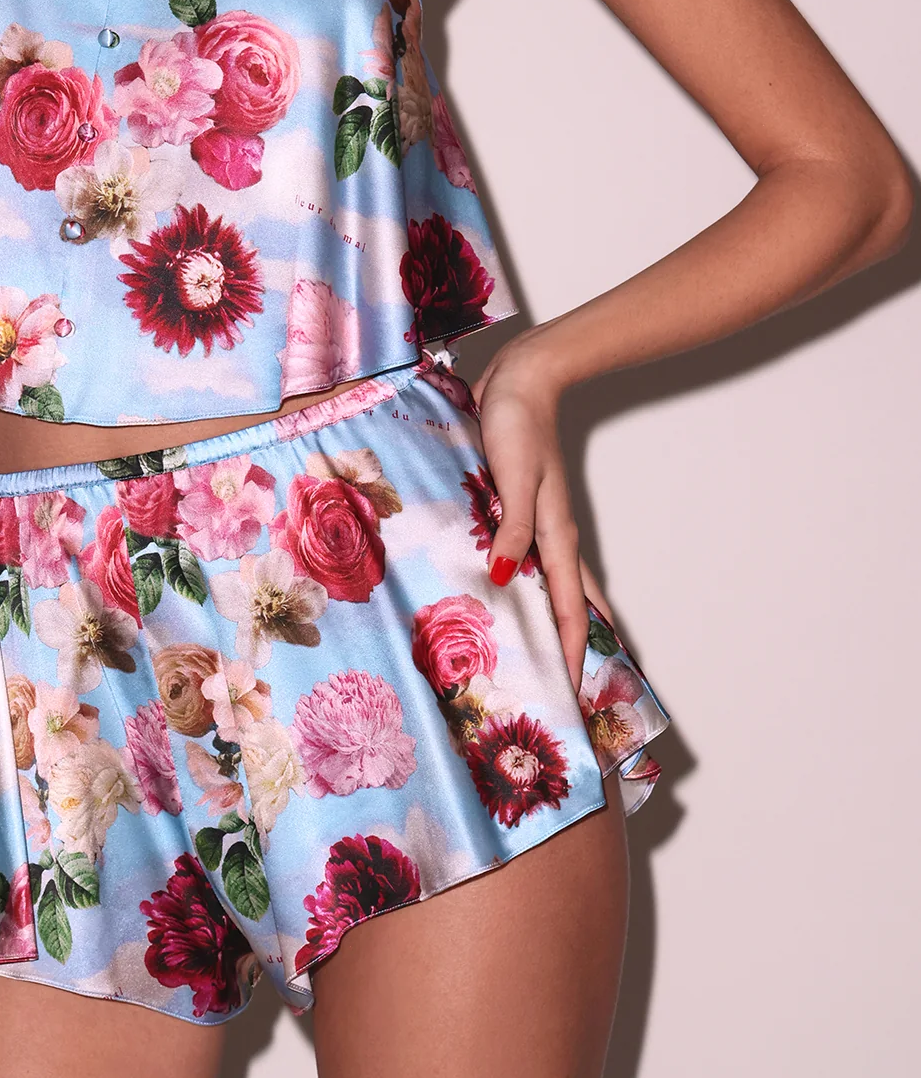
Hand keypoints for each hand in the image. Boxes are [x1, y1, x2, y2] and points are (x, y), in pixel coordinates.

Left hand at [472, 345, 589, 692]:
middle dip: (571, 647)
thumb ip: (512, 527)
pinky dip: (521, 584)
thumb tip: (505, 579)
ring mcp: (533, 522)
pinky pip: (523, 558)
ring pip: (548, 584)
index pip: (566, 607)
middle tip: (567, 692)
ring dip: (547, 619)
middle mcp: (549, 536)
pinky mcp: (513, 507)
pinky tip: (501, 595)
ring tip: (537, 657)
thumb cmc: (516, 423)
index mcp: (554, 534)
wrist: (519, 379)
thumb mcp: (514, 475)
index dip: (570, 651)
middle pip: (568, 604)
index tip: (575, 698)